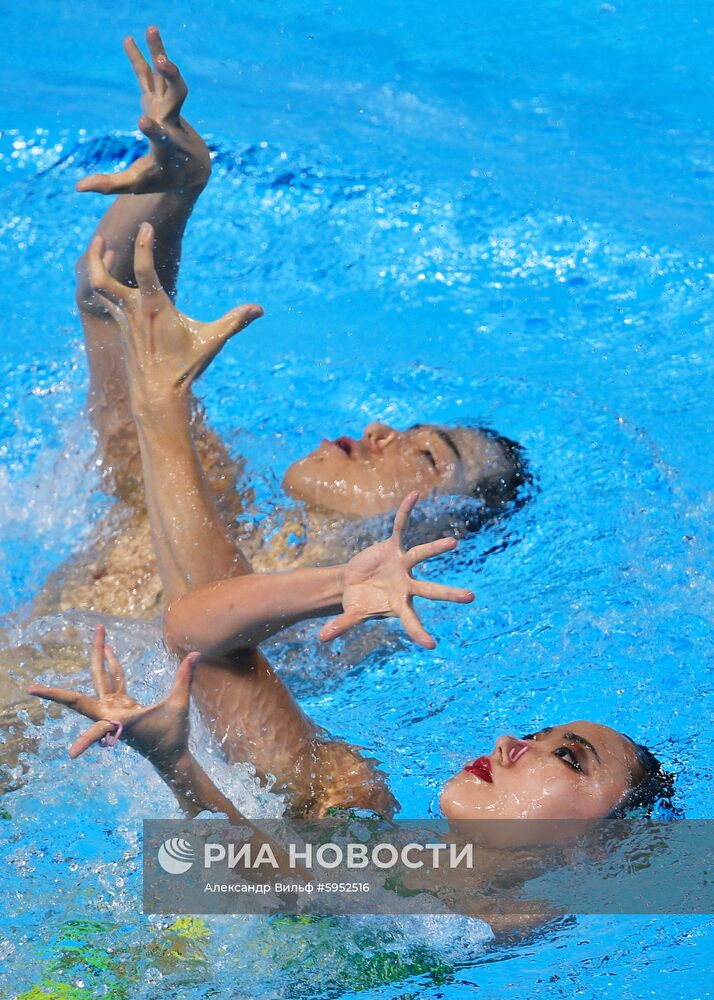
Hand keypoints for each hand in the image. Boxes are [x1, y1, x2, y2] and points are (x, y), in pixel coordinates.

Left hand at [27, 625, 197, 769]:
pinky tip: (108, 649)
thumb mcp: (179, 706)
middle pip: (78, 700)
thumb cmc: (173, 736)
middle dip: (55, 694)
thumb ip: (184, 679)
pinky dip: (113, 665)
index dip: (73, 723)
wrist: (170, 756)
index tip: (65, 748)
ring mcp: (114, 709)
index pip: (89, 719)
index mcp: (118, 720)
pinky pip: (114, 681)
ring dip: (98, 655)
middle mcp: (110, 715)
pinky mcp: (121, 706)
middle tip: (30, 689)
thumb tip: (195, 654)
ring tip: (98, 631)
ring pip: (100, 680)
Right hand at [77, 26, 209, 195]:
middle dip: (172, 81)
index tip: (143, 122)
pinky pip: (153, 75)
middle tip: (164, 64)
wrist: (192, 167)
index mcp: (167, 148)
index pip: (162, 138)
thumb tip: (78, 187)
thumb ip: (109, 185)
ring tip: (152, 30)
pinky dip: (144, 56)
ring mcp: (169, 108)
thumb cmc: (163, 178)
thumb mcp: (137, 185)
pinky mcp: (161, 99)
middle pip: (177, 98)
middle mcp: (173, 124)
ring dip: (161, 54)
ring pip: (168, 78)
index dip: (155, 130)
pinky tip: (132, 38)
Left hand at [86, 223, 262, 410]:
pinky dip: (108, 286)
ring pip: (100, 289)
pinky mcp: (123, 331)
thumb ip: (235, 321)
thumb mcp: (212, 341)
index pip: (144, 268)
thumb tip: (260, 309)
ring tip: (105, 251)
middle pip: (101, 278)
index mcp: (154, 308)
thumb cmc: (185, 367)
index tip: (146, 226)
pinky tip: (117, 282)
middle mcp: (133, 311)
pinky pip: (108, 302)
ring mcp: (125, 321)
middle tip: (101, 237)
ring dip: (99, 268)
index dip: (143, 244)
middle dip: (97, 256)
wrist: (158, 395)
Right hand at [318, 492, 473, 648]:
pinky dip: (405, 511)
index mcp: (398, 605)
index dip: (419, 633)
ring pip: (421, 555)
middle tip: (470, 597)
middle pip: (430, 590)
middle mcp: (406, 585)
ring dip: (436, 549)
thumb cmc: (358, 602)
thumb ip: (341, 625)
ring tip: (453, 544)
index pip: (411, 622)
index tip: (431, 645)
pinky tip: (416, 495)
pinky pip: (400, 527)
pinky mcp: (392, 547)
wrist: (352, 583)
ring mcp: (402, 565)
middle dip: (449, 594)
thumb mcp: (352, 614)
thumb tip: (322, 639)